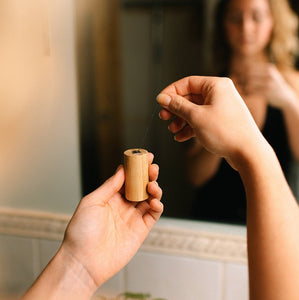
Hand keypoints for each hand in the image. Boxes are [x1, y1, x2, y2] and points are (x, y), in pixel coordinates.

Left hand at [61, 153, 162, 286]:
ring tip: (153, 185)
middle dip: (148, 175)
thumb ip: (109, 185)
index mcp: (110, 197)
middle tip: (153, 167)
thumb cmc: (82, 232)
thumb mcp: (92, 202)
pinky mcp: (140, 230)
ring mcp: (132, 217)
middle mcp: (123, 205)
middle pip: (140, 186)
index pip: (127, 178)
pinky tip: (154, 200)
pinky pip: (153, 214)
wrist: (84, 262)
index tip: (144, 157)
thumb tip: (121, 169)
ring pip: (149, 198)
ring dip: (154, 189)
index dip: (136, 167)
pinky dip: (157, 206)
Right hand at [157, 76, 265, 168]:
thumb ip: (178, 106)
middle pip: (190, 97)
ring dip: (181, 120)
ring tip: (173, 131)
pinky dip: (190, 127)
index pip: (187, 83)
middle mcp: (220, 94)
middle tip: (164, 117)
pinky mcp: (221, 121)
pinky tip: (181, 137)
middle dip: (175, 109)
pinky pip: (201, 120)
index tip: (160, 102)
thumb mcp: (196, 117)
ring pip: (194, 110)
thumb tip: (163, 98)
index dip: (171, 92)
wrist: (248, 154)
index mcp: (216, 85)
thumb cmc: (226, 132)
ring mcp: (221, 108)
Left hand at [236, 63, 297, 109]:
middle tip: (240, 85)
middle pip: (248, 74)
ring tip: (243, 90)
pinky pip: (252, 92)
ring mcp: (269, 83)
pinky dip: (246, 94)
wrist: (285, 97)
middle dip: (241, 80)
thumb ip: (256, 72)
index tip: (239, 78)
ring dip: (243, 88)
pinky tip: (246, 94)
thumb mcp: (267, 75)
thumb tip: (237, 72)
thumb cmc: (272, 85)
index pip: (250, 67)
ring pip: (249, 84)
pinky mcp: (267, 93)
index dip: (241, 72)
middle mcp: (269, 74)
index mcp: (268, 68)